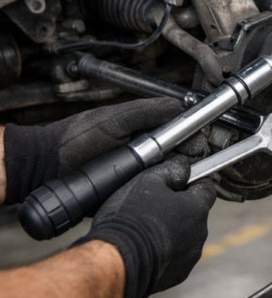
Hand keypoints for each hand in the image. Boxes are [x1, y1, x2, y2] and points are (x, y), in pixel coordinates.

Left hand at [2, 98, 183, 203]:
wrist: (48, 168)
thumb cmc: (75, 139)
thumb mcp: (115, 119)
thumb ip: (148, 111)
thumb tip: (179, 106)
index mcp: (144, 130)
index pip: (181, 134)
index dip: (192, 141)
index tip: (196, 148)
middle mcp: (144, 150)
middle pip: (180, 156)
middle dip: (186, 160)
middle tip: (181, 164)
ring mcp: (137, 171)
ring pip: (170, 175)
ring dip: (174, 176)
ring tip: (168, 177)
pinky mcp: (129, 189)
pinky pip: (152, 190)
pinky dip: (159, 190)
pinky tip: (158, 189)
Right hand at [76, 155, 215, 297]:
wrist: (116, 263)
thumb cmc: (129, 220)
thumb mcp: (147, 181)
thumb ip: (171, 170)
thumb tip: (184, 165)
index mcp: (197, 208)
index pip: (206, 188)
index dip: (191, 183)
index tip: (177, 183)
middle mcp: (200, 233)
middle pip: (195, 213)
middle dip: (179, 208)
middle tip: (152, 207)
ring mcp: (191, 255)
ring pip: (187, 235)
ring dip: (173, 230)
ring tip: (146, 229)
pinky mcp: (179, 273)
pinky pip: (177, 256)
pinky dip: (166, 251)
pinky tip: (146, 247)